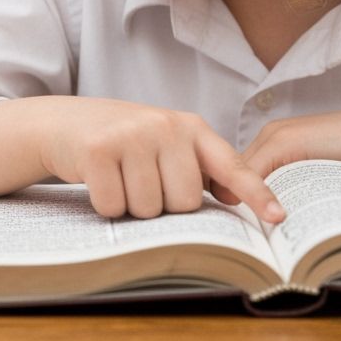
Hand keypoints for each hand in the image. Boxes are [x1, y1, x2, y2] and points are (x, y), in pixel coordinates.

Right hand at [0, 96, 283, 222]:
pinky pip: (115, 206)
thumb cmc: (121, 141)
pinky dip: (105, 205)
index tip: (277, 217)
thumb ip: (199, 166)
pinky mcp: (98, 150)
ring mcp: (131, 135)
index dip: (255, 193)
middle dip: (164, 205)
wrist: (63, 122)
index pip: (230, 165)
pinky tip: (98, 180)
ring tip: (120, 177)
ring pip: (150, 209)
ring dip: (132, 206)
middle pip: (186, 202)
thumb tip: (237, 198)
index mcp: (189, 127)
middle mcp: (164, 125)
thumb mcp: (164, 143)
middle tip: (142, 180)